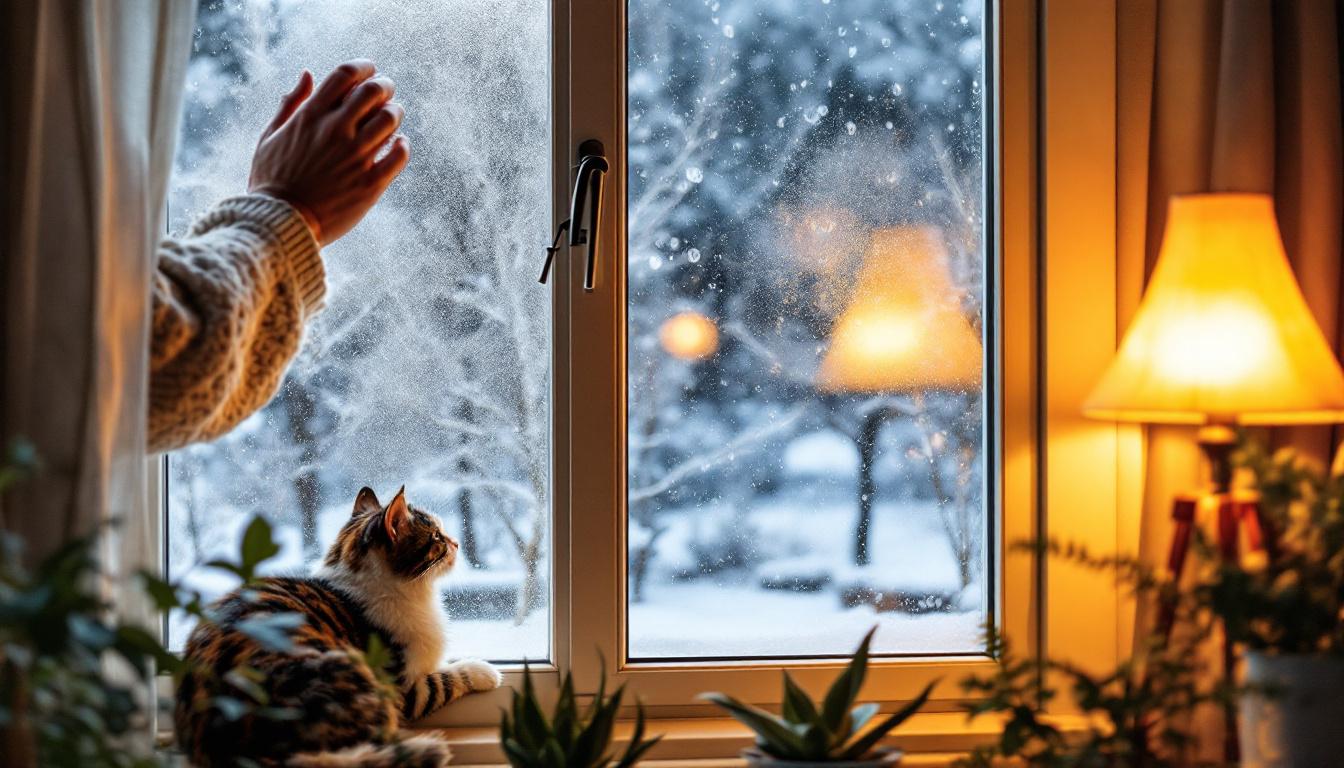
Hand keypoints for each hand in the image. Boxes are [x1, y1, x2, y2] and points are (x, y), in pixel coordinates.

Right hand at [247, 60, 409, 245]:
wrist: (281, 223)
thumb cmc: (271, 181)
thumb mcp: (270, 136)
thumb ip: (290, 104)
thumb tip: (307, 74)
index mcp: (310, 116)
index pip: (345, 74)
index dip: (363, 67)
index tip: (370, 71)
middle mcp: (335, 131)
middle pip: (373, 91)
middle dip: (385, 86)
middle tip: (387, 92)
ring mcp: (355, 157)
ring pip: (390, 119)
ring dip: (396, 113)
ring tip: (392, 118)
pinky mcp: (371, 183)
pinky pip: (400, 154)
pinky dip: (404, 145)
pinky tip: (399, 145)